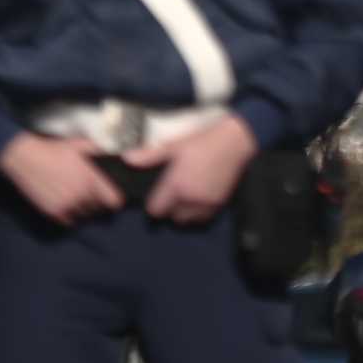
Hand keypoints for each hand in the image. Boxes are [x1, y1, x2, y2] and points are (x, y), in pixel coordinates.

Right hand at [0, 134, 123, 226]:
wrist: (25, 157)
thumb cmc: (53, 149)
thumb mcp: (80, 146)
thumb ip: (99, 152)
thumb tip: (115, 156)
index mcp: (91, 180)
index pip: (114, 202)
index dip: (114, 199)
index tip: (110, 196)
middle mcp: (81, 195)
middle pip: (100, 210)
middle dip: (98, 203)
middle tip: (90, 194)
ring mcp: (67, 205)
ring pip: (85, 216)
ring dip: (84, 209)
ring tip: (77, 198)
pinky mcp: (53, 212)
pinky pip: (69, 221)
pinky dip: (70, 215)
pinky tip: (66, 204)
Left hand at [125, 115, 258, 224]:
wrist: (234, 143)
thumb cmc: (203, 142)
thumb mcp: (173, 146)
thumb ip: (149, 156)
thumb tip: (127, 159)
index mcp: (176, 185)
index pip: (156, 210)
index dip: (153, 204)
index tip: (156, 195)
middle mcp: (191, 199)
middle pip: (173, 217)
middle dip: (170, 208)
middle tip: (172, 194)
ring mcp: (207, 203)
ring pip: (189, 220)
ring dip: (185, 212)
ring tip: (186, 197)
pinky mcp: (220, 203)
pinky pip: (205, 217)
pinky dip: (200, 211)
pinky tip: (200, 196)